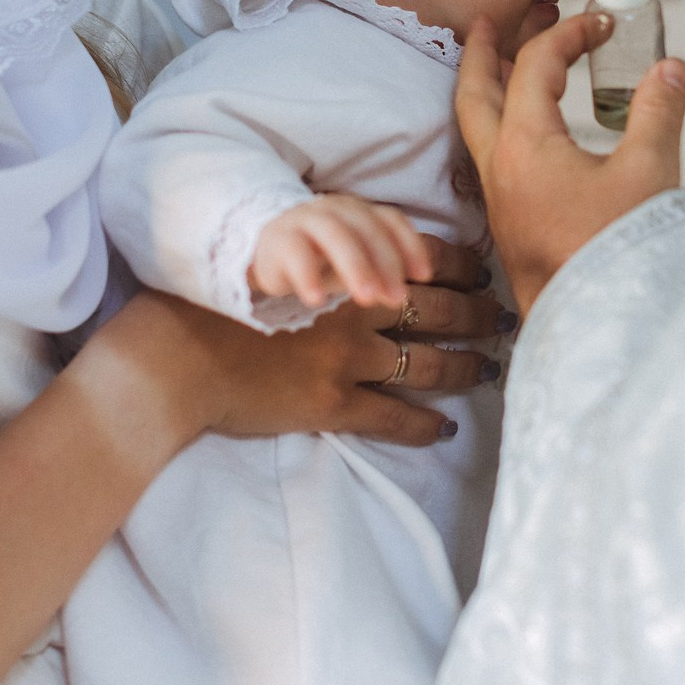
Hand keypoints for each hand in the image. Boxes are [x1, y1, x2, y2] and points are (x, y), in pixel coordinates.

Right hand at [124, 234, 510, 447]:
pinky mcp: (332, 404)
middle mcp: (356, 309)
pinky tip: (444, 428)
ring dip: (466, 367)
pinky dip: (425, 425)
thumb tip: (361, 256)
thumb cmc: (219, 297)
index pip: (423, 258)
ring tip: (489, 369)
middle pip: (439, 311)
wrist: (180, 351)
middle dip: (479, 315)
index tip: (483, 272)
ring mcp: (348, 359)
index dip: (460, 266)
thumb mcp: (278, 256)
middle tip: (505, 320)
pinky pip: (394, 416)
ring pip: (429, 364)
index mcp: (346, 266)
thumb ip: (325, 256)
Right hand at [249, 193, 430, 308]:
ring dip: (355, 267)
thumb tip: (401, 294)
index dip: (409, 245)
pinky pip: (295, 253)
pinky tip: (317, 300)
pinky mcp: (278, 239)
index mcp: (359, 211)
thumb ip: (377, 271)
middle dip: (385, 262)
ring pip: (335, 235)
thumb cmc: (319, 259)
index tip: (423, 276)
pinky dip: (308, 276)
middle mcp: (335, 209)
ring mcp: (305, 219)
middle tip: (397, 297)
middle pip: (366, 228)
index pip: (390, 220)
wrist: (264, 250)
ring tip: (367, 299)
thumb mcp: (353, 264)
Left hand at [454, 11, 684, 313]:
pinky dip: (502, 126)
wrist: (596, 326)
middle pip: (474, 92)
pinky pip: (492, 157)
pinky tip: (527, 133)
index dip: (569, 34)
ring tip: (502, 65)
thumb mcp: (649, 173)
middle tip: (486, 22)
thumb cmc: (616, 255)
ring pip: (477, 127)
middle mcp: (499, 168)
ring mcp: (500, 199)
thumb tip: (670, 67)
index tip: (602, 23)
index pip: (535, 65)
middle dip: (481, 51)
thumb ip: (658, 111)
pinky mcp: (512, 222)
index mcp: (524, 146)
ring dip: (488, 89)